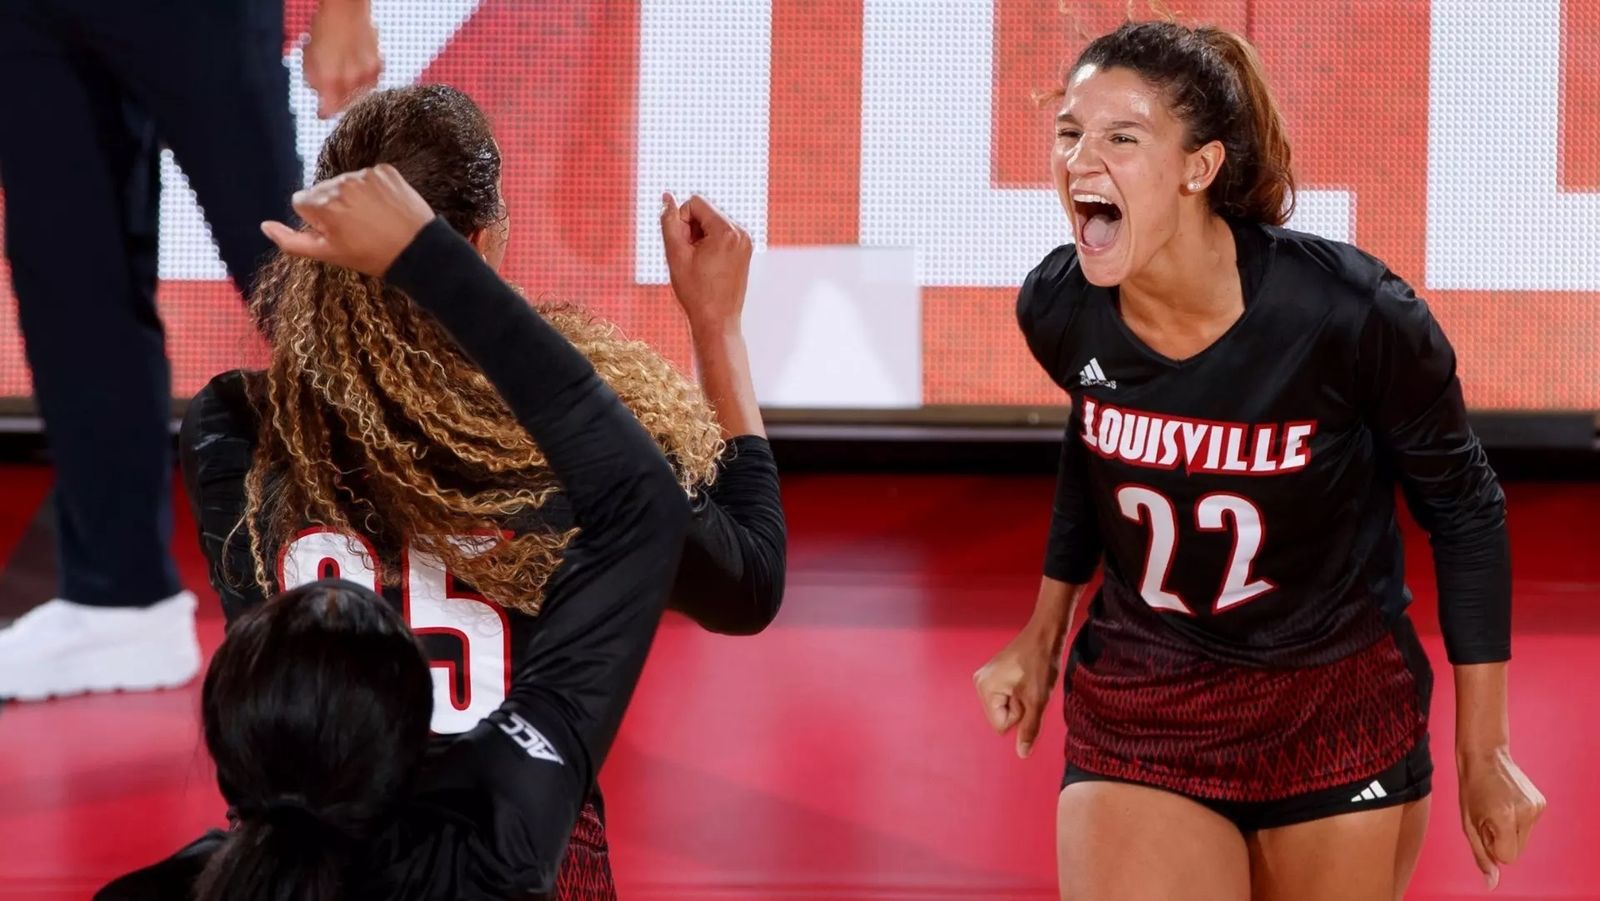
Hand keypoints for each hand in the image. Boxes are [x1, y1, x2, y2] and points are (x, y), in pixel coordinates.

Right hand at [260, 165, 434, 276]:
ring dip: (353, 197)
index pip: (301, 201)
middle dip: (332, 206)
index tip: (336, 232)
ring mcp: (365, 175)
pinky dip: (373, 190)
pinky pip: (369, 176)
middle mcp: (341, 183)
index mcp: (322, 204)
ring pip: (345, 182)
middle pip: (323, 190)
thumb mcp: (328, 254)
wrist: (418, 251)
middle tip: (356, 228)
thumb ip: (291, 241)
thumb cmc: (371, 256)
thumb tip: (265, 226)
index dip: (317, 219)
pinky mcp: (385, 170)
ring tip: (372, 219)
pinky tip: (385, 208)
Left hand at [304, 0, 381, 117]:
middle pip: (346, 106)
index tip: (321, 113)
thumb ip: (314, 83)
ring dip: (351, 92)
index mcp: (331, 80)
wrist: (346, 10)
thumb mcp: (309, 58)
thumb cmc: (324, 29)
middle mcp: (352, 82)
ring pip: (359, 97)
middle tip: (332, 91)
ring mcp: (368, 76)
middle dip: (338, 101)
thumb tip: (321, 101)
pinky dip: (364, 81)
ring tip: (344, 75)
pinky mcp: (379, 69)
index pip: (330, 112)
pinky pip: (371, 84)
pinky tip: (356, 69)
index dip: (324, 113)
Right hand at [659, 193, 751, 331]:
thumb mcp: (675, 254)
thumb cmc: (695, 292)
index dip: (682, 222)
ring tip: (699, 263)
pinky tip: (708, 266)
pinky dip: (710, 244)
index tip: (683, 247)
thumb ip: (669, 221)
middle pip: (705, 211)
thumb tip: (667, 196)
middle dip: (692, 229)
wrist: (717, 321)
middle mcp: (741, 232)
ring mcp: (746, 241)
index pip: (695, 202)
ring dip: (700, 237)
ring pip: (712, 222)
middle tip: (691, 258)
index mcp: (727, 231)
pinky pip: (721, 234)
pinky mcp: (745, 250)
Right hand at [973, 624, 1061, 757]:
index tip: (1027, 695)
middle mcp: (979, 682)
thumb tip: (1022, 754)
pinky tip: (1025, 677)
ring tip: (1028, 681)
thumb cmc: (1040, 664)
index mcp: (985, 689)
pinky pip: (1006, 694)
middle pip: (1000, 715)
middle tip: (1029, 687)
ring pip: (1004, 706)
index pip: (1001, 725)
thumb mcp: (1037, 701)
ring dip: (1020, 700)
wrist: (1045, 635)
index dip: (1019, 715)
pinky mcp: (994, 672)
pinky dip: (1018, 691)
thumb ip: (1029, 729)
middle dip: (1018, 707)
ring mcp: (986, 676)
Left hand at [1458, 746, 1544, 888]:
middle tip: (1488, 815)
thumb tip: (1491, 883)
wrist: (1485, 756)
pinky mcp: (1542, 803)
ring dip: (1509, 830)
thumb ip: (1481, 855)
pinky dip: (1518, 821)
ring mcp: (1537, 807)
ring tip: (1496, 807)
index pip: (1507, 857)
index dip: (1491, 845)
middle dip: (1501, 840)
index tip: (1483, 826)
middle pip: (1516, 850)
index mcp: (1505, 817)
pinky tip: (1507, 802)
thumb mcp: (1468, 824)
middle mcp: (1526, 812)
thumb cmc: (1471, 790)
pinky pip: (1529, 827)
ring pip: (1523, 840)